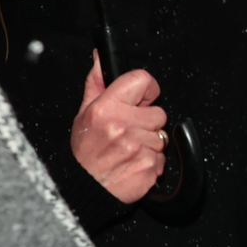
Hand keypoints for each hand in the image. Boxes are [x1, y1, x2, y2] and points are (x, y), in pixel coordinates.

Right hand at [71, 51, 166, 202]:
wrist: (85, 189)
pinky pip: (163, 158)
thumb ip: (97, 83)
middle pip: (158, 112)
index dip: (146, 89)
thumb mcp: (83, 113)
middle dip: (147, 121)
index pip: (142, 80)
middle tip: (127, 132)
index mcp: (106, 108)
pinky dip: (151, 161)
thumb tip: (100, 57)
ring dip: (149, 143)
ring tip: (127, 150)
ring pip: (161, 136)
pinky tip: (133, 163)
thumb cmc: (85, 152)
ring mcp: (138, 147)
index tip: (141, 99)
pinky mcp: (149, 166)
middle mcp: (122, 126)